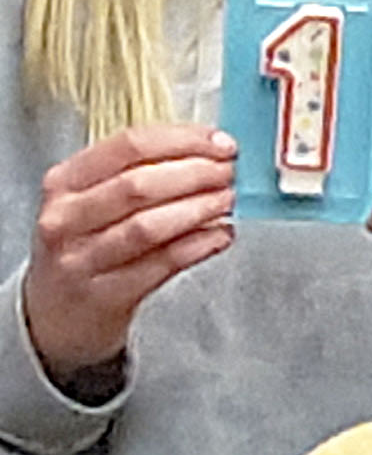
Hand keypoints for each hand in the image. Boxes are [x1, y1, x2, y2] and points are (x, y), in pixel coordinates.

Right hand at [25, 124, 238, 378]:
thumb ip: (140, 173)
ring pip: (148, 226)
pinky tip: (222, 235)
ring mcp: (82, 258)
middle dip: (196, 174)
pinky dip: (199, 246)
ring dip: (199, 209)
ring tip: (228, 201)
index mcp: (64, 181)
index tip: (222, 143)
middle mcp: (66, 217)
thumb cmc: (86, 245)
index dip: (182, 141)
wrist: (57, 313)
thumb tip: (209, 152)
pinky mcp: (105, 294)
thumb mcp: (93, 201)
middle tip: (230, 174)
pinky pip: (161, 264)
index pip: (127, 147)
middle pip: (138, 185)